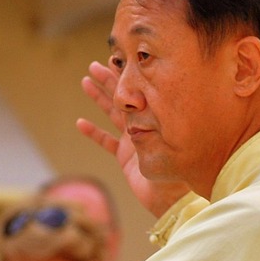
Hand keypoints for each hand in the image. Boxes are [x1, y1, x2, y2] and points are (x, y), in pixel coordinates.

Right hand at [79, 61, 189, 217]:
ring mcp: (134, 141)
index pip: (139, 92)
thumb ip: (164, 127)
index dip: (127, 76)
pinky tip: (81, 123)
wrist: (171, 201)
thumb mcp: (174, 147)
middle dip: (109, 80)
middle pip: (123, 97)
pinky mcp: (126, 158)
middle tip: (95, 65)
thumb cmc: (178, 173)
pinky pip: (107, 142)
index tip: (117, 59)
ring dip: (98, 98)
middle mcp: (144, 126)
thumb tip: (162, 99)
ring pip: (112, 114)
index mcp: (156, 119)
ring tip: (86, 81)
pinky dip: (94, 133)